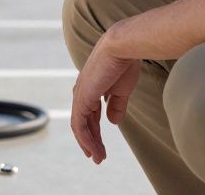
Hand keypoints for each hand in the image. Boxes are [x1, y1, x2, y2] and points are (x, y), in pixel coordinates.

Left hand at [70, 28, 140, 164]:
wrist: (122, 47)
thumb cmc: (124, 63)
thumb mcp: (121, 89)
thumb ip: (116, 105)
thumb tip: (113, 122)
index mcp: (91, 88)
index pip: (90, 115)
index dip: (94, 131)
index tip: (100, 147)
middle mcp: (82, 92)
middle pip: (83, 122)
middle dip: (91, 141)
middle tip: (98, 157)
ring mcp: (80, 95)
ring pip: (80, 127)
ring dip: (89, 144)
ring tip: (98, 158)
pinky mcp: (82, 98)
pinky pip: (80, 124)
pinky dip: (86, 139)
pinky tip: (94, 149)